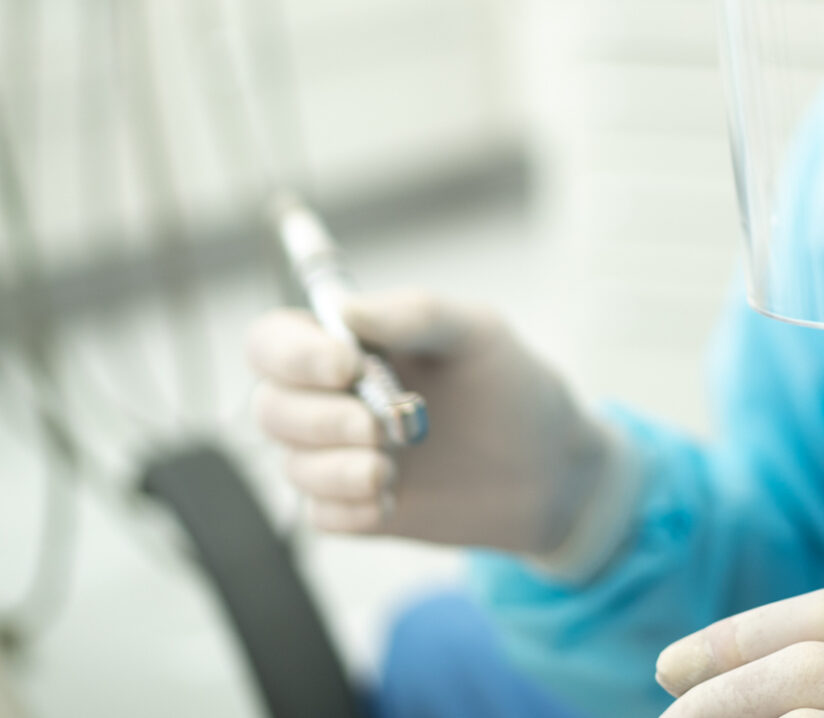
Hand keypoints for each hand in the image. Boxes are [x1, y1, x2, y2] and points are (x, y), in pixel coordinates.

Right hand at [246, 291, 624, 559]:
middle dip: (320, 420)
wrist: (551, 470)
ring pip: (293, 465)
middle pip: (272, 407)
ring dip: (337, 469)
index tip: (346, 368)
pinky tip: (393, 502)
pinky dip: (351, 509)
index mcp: (349, 343)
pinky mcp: (357, 506)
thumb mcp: (477, 334)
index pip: (274, 342)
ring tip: (392, 470)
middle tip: (384, 428)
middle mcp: (333, 397)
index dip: (293, 355)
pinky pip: (321, 515)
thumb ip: (415, 313)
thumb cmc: (511, 385)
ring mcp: (341, 455)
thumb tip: (342, 309)